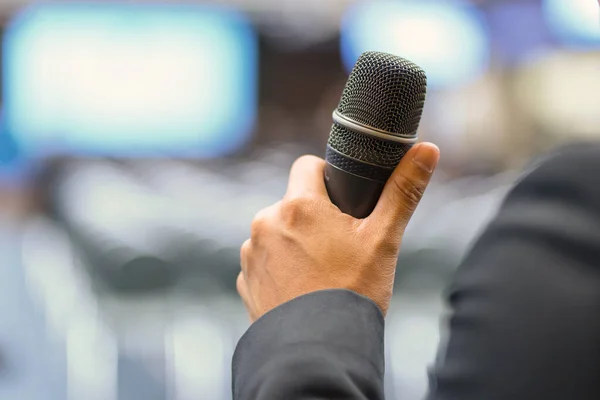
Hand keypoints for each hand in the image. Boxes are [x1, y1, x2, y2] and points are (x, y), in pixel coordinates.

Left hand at [237, 142, 439, 321]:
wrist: (319, 351)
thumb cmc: (353, 293)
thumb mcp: (384, 240)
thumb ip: (403, 191)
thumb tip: (427, 149)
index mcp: (298, 206)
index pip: (307, 166)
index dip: (326, 177)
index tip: (340, 199)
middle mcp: (266, 223)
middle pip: (293, 203)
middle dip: (312, 216)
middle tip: (338, 245)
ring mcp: (251, 253)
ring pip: (277, 232)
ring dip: (293, 242)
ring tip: (320, 271)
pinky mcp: (246, 280)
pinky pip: (263, 261)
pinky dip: (280, 268)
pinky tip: (301, 289)